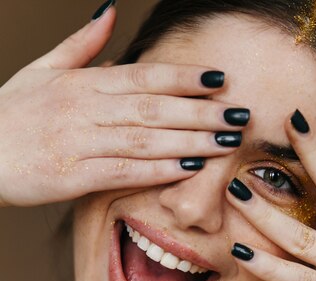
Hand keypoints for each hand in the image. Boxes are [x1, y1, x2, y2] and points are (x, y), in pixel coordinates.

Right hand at [0, 5, 246, 206]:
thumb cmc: (12, 113)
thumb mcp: (41, 70)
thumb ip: (81, 44)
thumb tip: (110, 11)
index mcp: (83, 83)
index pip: (144, 75)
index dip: (184, 77)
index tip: (220, 79)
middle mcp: (85, 109)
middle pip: (154, 107)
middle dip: (201, 111)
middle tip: (239, 114)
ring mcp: (79, 142)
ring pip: (145, 139)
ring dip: (191, 140)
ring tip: (227, 142)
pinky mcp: (72, 176)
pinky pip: (124, 171)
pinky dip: (158, 169)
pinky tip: (189, 168)